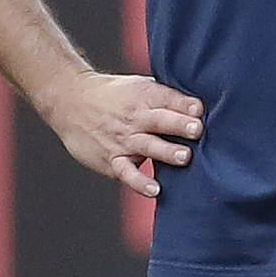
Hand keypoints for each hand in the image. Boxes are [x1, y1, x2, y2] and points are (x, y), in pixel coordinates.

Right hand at [34, 70, 204, 197]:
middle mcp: (135, 117)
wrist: (70, 101)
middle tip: (197, 130)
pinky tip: (155, 190)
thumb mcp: (141, 86)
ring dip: (167, 151)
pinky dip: (139, 182)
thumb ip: (170, 97)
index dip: (186, 105)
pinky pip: (127, 172)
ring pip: (148, 146)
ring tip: (185, 157)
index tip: (201, 110)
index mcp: (146, 95)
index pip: (169, 99)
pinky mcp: (112, 159)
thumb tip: (205, 106)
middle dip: (180, 125)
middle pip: (161, 120)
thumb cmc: (116, 95)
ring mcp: (123, 139)